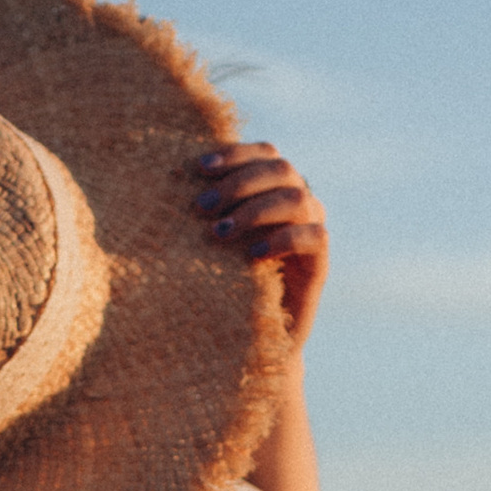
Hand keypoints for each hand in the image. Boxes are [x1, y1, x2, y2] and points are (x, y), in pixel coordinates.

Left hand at [192, 145, 327, 342]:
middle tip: (201, 208)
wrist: (251, 337)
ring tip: (221, 233)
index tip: (201, 168)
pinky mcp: (320, 264)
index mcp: (273, 188)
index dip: (237, 154)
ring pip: (297, 200)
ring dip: (255, 211)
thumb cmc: (221, 282)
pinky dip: (283, 239)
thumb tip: (170, 176)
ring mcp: (312, 230)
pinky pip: (315, 237)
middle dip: (239, 183)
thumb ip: (205, 210)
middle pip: (281, 170)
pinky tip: (253, 255)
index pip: (266, 153)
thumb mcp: (208, 241)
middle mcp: (298, 203)